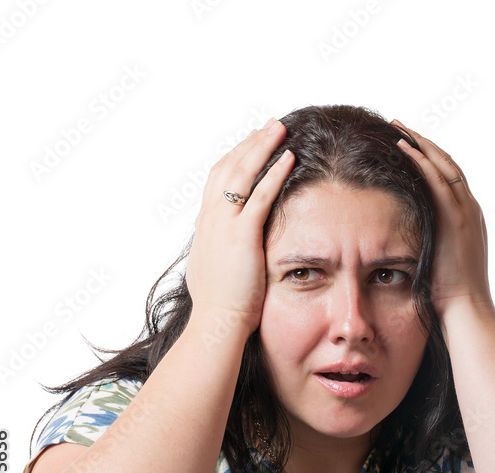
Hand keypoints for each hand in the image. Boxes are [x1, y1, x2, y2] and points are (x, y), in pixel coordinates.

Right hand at [185, 119, 294, 336]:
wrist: (216, 325)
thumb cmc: (221, 309)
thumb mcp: (216, 273)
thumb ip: (221, 255)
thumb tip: (222, 253)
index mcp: (206, 227)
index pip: (218, 182)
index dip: (236, 160)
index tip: (252, 145)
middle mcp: (210, 220)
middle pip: (228, 168)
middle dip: (250, 144)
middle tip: (269, 125)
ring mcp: (224, 226)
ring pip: (241, 174)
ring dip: (262, 148)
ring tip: (280, 129)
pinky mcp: (241, 236)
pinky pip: (259, 196)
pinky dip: (274, 174)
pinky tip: (289, 158)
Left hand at [392, 120, 493, 325]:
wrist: (466, 309)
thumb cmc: (450, 297)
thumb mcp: (442, 265)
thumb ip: (431, 247)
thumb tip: (409, 247)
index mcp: (469, 219)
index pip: (451, 179)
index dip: (431, 160)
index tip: (411, 146)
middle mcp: (470, 209)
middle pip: (448, 165)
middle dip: (424, 144)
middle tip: (401, 127)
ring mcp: (465, 212)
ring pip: (443, 165)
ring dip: (419, 144)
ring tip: (397, 128)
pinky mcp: (454, 217)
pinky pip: (436, 179)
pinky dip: (420, 160)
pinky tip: (402, 147)